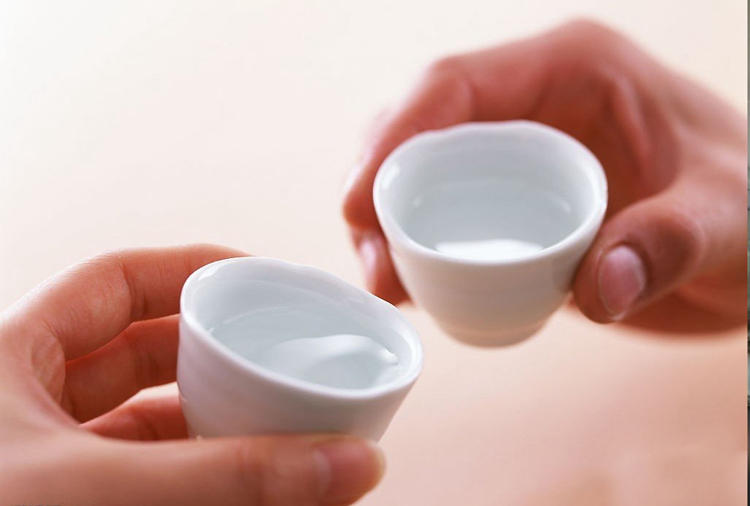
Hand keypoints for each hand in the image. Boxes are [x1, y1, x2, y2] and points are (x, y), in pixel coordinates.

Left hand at [0, 245, 382, 505]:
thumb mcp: (94, 493)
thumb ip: (224, 479)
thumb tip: (348, 462)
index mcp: (9, 362)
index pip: (115, 285)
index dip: (190, 272)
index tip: (259, 282)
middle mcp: (29, 411)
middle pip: (143, 354)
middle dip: (218, 353)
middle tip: (284, 358)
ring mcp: (52, 471)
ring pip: (150, 427)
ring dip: (216, 426)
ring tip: (283, 426)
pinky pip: (151, 486)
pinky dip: (201, 484)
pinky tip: (250, 490)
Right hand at [343, 19, 745, 331]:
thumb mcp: (733, 217)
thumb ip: (672, 241)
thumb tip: (594, 288)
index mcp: (574, 70)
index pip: (455, 85)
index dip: (394, 136)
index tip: (360, 202)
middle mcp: (535, 104)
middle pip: (422, 129)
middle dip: (378, 189)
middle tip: (374, 263)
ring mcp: (522, 157)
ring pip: (426, 175)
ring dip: (390, 224)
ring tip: (386, 284)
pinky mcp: (519, 206)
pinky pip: (452, 218)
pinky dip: (422, 250)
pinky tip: (413, 290)